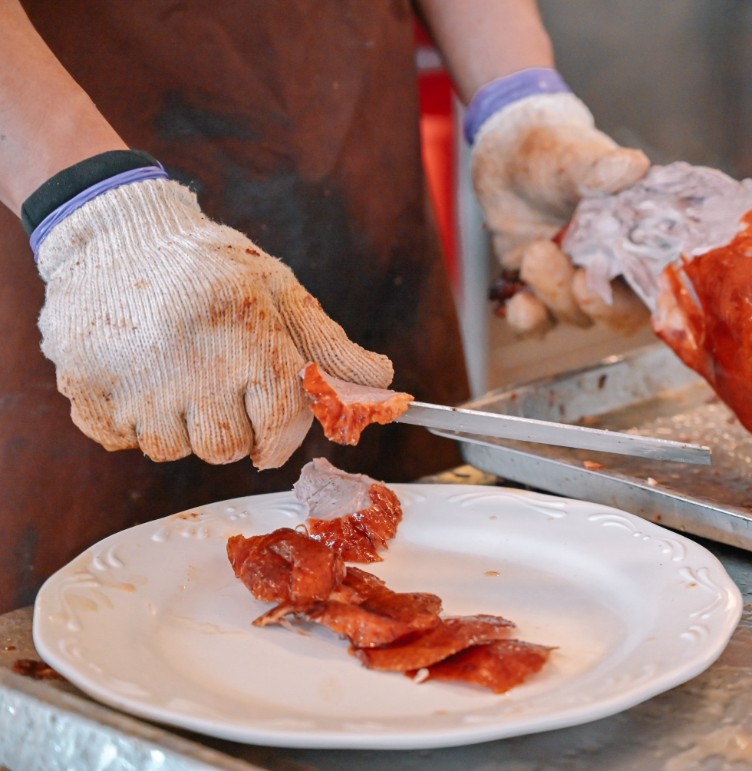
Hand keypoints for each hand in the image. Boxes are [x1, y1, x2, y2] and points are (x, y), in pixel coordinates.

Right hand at [36, 178, 393, 467]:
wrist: (116, 228)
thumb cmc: (211, 263)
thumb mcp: (278, 289)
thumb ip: (328, 344)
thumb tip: (381, 381)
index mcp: (246, 335)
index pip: (281, 422)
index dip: (284, 437)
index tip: (275, 436)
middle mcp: (191, 363)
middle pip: (227, 448)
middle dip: (235, 432)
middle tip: (224, 395)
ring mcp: (133, 381)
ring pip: (174, 450)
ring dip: (183, 427)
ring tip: (180, 379)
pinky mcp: (85, 387)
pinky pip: (122, 440)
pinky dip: (134, 421)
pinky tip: (141, 380)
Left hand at [471, 91, 650, 336]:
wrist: (506, 154)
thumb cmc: (553, 152)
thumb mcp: (574, 155)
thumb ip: (601, 167)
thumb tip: (633, 166)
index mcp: (638, 238)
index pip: (661, 280)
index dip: (655, 296)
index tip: (632, 280)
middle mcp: (611, 268)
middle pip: (621, 314)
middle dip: (602, 307)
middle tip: (581, 282)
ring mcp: (574, 282)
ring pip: (575, 315)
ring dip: (555, 294)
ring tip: (535, 252)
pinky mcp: (538, 291)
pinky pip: (537, 323)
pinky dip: (528, 321)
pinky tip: (519, 304)